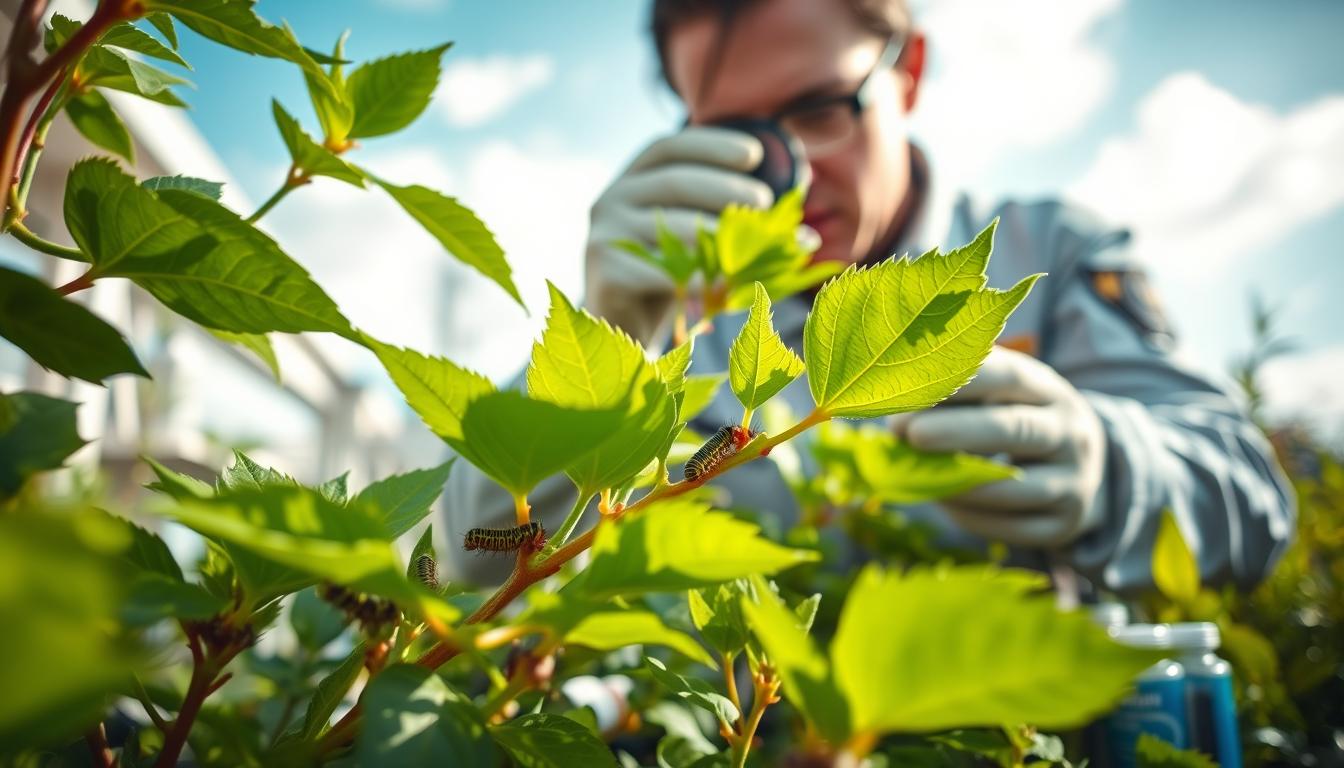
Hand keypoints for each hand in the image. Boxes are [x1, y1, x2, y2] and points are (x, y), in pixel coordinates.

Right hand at [585, 127, 772, 346]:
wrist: (624, 324)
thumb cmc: (668, 274)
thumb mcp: (697, 238)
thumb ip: (730, 218)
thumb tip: (803, 217)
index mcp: (634, 178)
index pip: (671, 147)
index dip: (712, 144)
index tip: (754, 154)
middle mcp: (612, 197)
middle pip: (675, 181)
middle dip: (726, 189)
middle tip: (765, 203)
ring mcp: (601, 232)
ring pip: (671, 227)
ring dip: (719, 237)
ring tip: (754, 251)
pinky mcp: (603, 269)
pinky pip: (659, 270)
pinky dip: (697, 279)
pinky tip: (724, 288)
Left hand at [891, 347, 1106, 547]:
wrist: (1075, 467)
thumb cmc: (1013, 420)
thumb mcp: (998, 397)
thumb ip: (954, 396)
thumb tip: (895, 413)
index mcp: (1048, 389)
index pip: (1008, 376)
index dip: (962, 381)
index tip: (914, 385)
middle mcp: (1070, 433)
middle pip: (1016, 430)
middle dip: (959, 432)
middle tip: (911, 433)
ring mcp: (1074, 481)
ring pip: (1014, 487)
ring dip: (958, 484)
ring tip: (913, 476)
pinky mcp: (1065, 523)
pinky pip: (1012, 528)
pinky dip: (971, 517)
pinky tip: (942, 502)